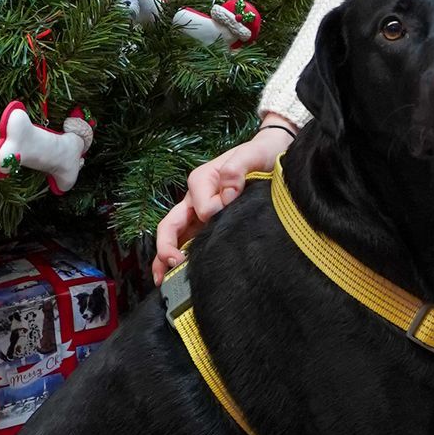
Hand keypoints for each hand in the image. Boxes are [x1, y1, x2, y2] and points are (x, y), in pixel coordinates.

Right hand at [152, 122, 292, 283]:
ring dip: (164, 258)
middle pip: (171, 224)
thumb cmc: (260, 154)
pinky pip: (186, 241)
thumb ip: (237, 168)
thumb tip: (227, 192)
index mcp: (202, 180)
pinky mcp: (207, 225)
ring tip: (163, 281)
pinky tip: (174, 277)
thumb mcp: (252, 154)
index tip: (230, 211)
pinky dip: (177, 258)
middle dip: (167, 245)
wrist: (270, 154)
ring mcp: (198, 213)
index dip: (213, 215)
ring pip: (174, 237)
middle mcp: (195, 198)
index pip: (200, 207)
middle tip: (173, 264)